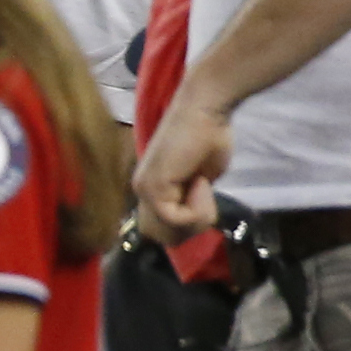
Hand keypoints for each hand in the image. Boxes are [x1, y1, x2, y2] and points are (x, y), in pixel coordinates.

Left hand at [131, 94, 231, 243]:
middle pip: (163, 238)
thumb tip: (191, 223)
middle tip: (205, 199)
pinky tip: (201, 181)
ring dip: (198, 217)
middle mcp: (141, 190)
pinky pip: (176, 218)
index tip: (204, 202)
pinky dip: (198, 207)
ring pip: (170, 232)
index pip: (160, 233)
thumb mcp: (201, 182)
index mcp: (150, 189)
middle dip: (191, 228)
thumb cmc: (208, 138)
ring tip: (203, 186)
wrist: (206, 111)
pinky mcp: (153, 186)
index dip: (187, 228)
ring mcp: (144, 188)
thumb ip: (190, 202)